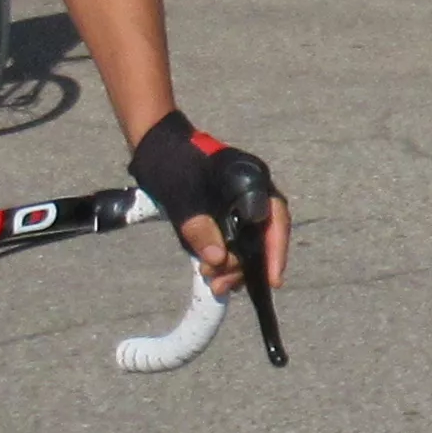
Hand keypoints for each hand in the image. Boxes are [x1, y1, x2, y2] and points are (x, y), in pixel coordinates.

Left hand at [128, 111, 290, 289]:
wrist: (155, 147)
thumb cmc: (171, 165)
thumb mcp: (181, 199)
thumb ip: (199, 229)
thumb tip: (217, 260)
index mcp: (250, 178)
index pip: (274, 219)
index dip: (276, 250)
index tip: (272, 279)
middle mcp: (253, 191)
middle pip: (264, 236)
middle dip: (245, 265)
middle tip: (221, 285)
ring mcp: (241, 202)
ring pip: (249, 242)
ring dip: (234, 266)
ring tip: (213, 284)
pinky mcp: (227, 212)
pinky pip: (236, 240)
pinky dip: (226, 258)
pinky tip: (215, 275)